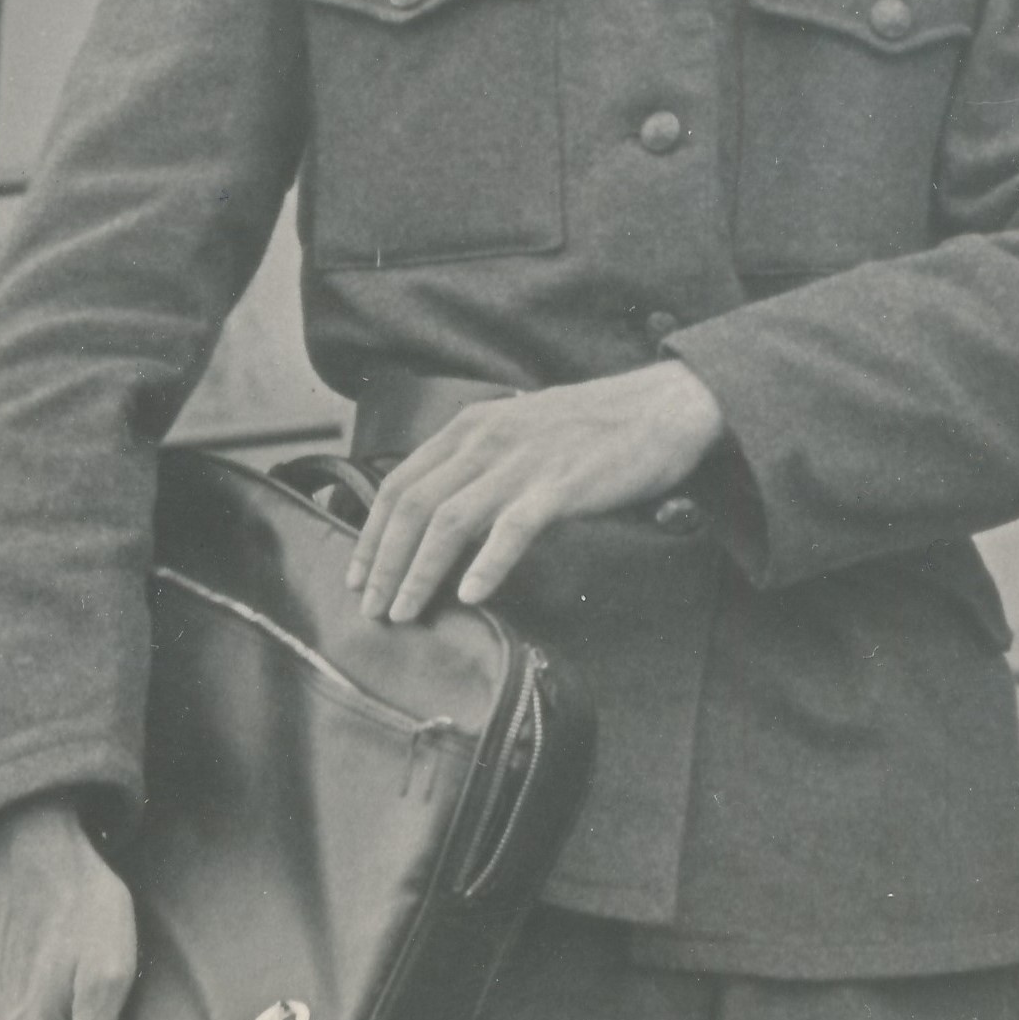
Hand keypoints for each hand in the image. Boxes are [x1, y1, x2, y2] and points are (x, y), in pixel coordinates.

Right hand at [0, 797, 137, 1019]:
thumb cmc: (83, 907)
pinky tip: (43, 942)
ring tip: (71, 952)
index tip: (127, 1010)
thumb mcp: (108, 975)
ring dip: (49, 996)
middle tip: (99, 970)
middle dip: (76, 1018)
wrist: (35, 845)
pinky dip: (25, 973)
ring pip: (25, 1016)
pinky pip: (5, 988)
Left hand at [349, 361, 727, 620]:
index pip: (399, 482)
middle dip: (383, 562)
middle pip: (413, 505)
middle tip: (371, 609)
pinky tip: (470, 595)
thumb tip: (437, 516)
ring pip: (449, 520)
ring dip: (419, 572)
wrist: (661, 408)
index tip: (357, 576)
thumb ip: (477, 464)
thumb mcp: (518, 431)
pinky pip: (512, 529)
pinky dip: (486, 564)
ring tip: (405, 612)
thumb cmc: (591, 427)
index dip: (372, 533)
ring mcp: (522, 461)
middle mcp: (487, 438)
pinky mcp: (560, 485)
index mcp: (470, 424)